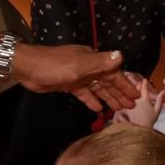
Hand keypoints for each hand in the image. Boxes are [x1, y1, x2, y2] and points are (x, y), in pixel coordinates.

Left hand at [15, 44, 137, 111]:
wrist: (28, 68)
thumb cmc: (54, 66)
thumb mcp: (79, 65)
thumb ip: (100, 63)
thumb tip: (121, 55)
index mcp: (93, 60)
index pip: (114, 74)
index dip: (125, 85)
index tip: (136, 96)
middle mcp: (88, 67)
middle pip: (107, 82)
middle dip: (119, 93)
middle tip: (132, 107)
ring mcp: (77, 75)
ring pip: (97, 88)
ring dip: (108, 98)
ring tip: (119, 110)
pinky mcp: (68, 84)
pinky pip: (84, 93)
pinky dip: (91, 100)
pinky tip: (98, 109)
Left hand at [125, 75, 161, 126]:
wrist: (140, 129)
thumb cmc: (150, 121)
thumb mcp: (157, 110)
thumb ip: (160, 100)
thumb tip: (164, 91)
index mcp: (144, 100)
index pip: (144, 88)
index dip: (144, 82)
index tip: (145, 79)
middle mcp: (136, 100)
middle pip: (135, 88)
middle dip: (137, 84)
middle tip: (139, 83)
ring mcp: (129, 104)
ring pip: (129, 93)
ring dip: (132, 90)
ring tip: (134, 90)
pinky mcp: (125, 108)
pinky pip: (124, 100)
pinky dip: (126, 97)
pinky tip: (127, 98)